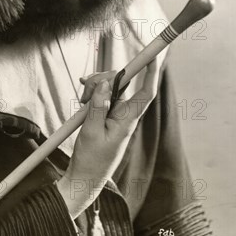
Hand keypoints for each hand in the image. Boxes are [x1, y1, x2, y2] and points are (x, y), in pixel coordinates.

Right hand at [56, 58, 160, 217]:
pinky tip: (82, 96)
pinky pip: (103, 95)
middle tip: (85, 87)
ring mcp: (116, 114)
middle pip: (122, 83)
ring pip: (111, 87)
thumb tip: (106, 84)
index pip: (146, 93)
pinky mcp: (107, 115)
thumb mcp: (91, 132)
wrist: (84, 179)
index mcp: (127, 120)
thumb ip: (98, 106)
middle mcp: (125, 114)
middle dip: (104, 77)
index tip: (153, 57)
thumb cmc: (91, 160)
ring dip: (95, 86)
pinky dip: (93, 92)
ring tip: (82, 98)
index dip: (151, 73)